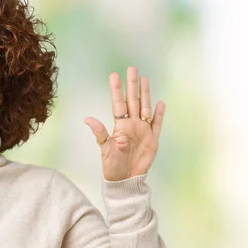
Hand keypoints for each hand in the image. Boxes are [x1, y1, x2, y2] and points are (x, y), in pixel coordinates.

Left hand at [84, 66, 164, 180]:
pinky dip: (159, 114)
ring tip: (144, 79)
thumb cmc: (112, 165)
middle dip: (132, 85)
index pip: (118, 103)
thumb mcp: (105, 148)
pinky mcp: (152, 140)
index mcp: (119, 126)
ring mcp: (143, 131)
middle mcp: (131, 125)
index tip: (114, 75)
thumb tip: (87, 119)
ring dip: (145, 94)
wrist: (126, 180)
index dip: (117, 90)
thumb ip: (100, 132)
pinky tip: (160, 103)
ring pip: (145, 108)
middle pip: (133, 101)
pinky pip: (157, 124)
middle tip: (132, 68)